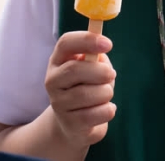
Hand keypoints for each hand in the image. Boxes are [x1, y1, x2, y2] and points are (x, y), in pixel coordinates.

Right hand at [45, 31, 116, 151]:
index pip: (65, 43)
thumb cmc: (88, 87)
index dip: (87, 40)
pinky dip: (108, 110)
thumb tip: (101, 57)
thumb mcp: (93, 68)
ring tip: (106, 94)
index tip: (108, 44)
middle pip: (73, 69)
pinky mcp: (69, 123)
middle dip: (100, 71)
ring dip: (106, 92)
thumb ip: (98, 59)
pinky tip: (104, 109)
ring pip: (86, 94)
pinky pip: (95, 114)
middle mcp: (53, 80)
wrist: (74, 123)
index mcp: (58, 60)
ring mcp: (58, 103)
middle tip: (111, 74)